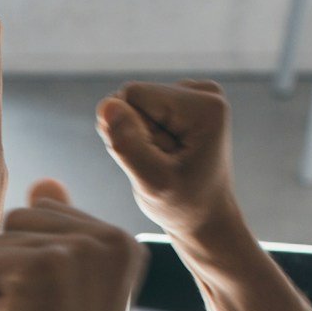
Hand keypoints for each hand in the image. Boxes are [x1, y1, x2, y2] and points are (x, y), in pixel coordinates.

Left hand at [0, 181, 143, 310]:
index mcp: (122, 243)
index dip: (34, 268)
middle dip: (11, 270)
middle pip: (19, 217)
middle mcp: (108, 238)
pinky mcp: (40, 263)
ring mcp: (77, 248)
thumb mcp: (68, 290)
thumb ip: (61, 232)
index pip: (47, 215)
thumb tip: (44, 182)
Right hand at [95, 80, 236, 243]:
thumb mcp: (152, 182)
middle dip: (136, 134)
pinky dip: (145, 136)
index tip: (154, 161)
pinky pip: (143, 110)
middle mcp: (205, 91)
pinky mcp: (186, 101)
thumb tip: (106, 106)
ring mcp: (197, 94)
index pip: (134, 95)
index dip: (130, 132)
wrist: (206, 218)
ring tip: (163, 164)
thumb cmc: (182, 205)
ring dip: (140, 138)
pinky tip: (163, 157)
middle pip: (135, 98)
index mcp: (204, 106)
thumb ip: (127, 144)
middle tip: (159, 165)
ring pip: (136, 105)